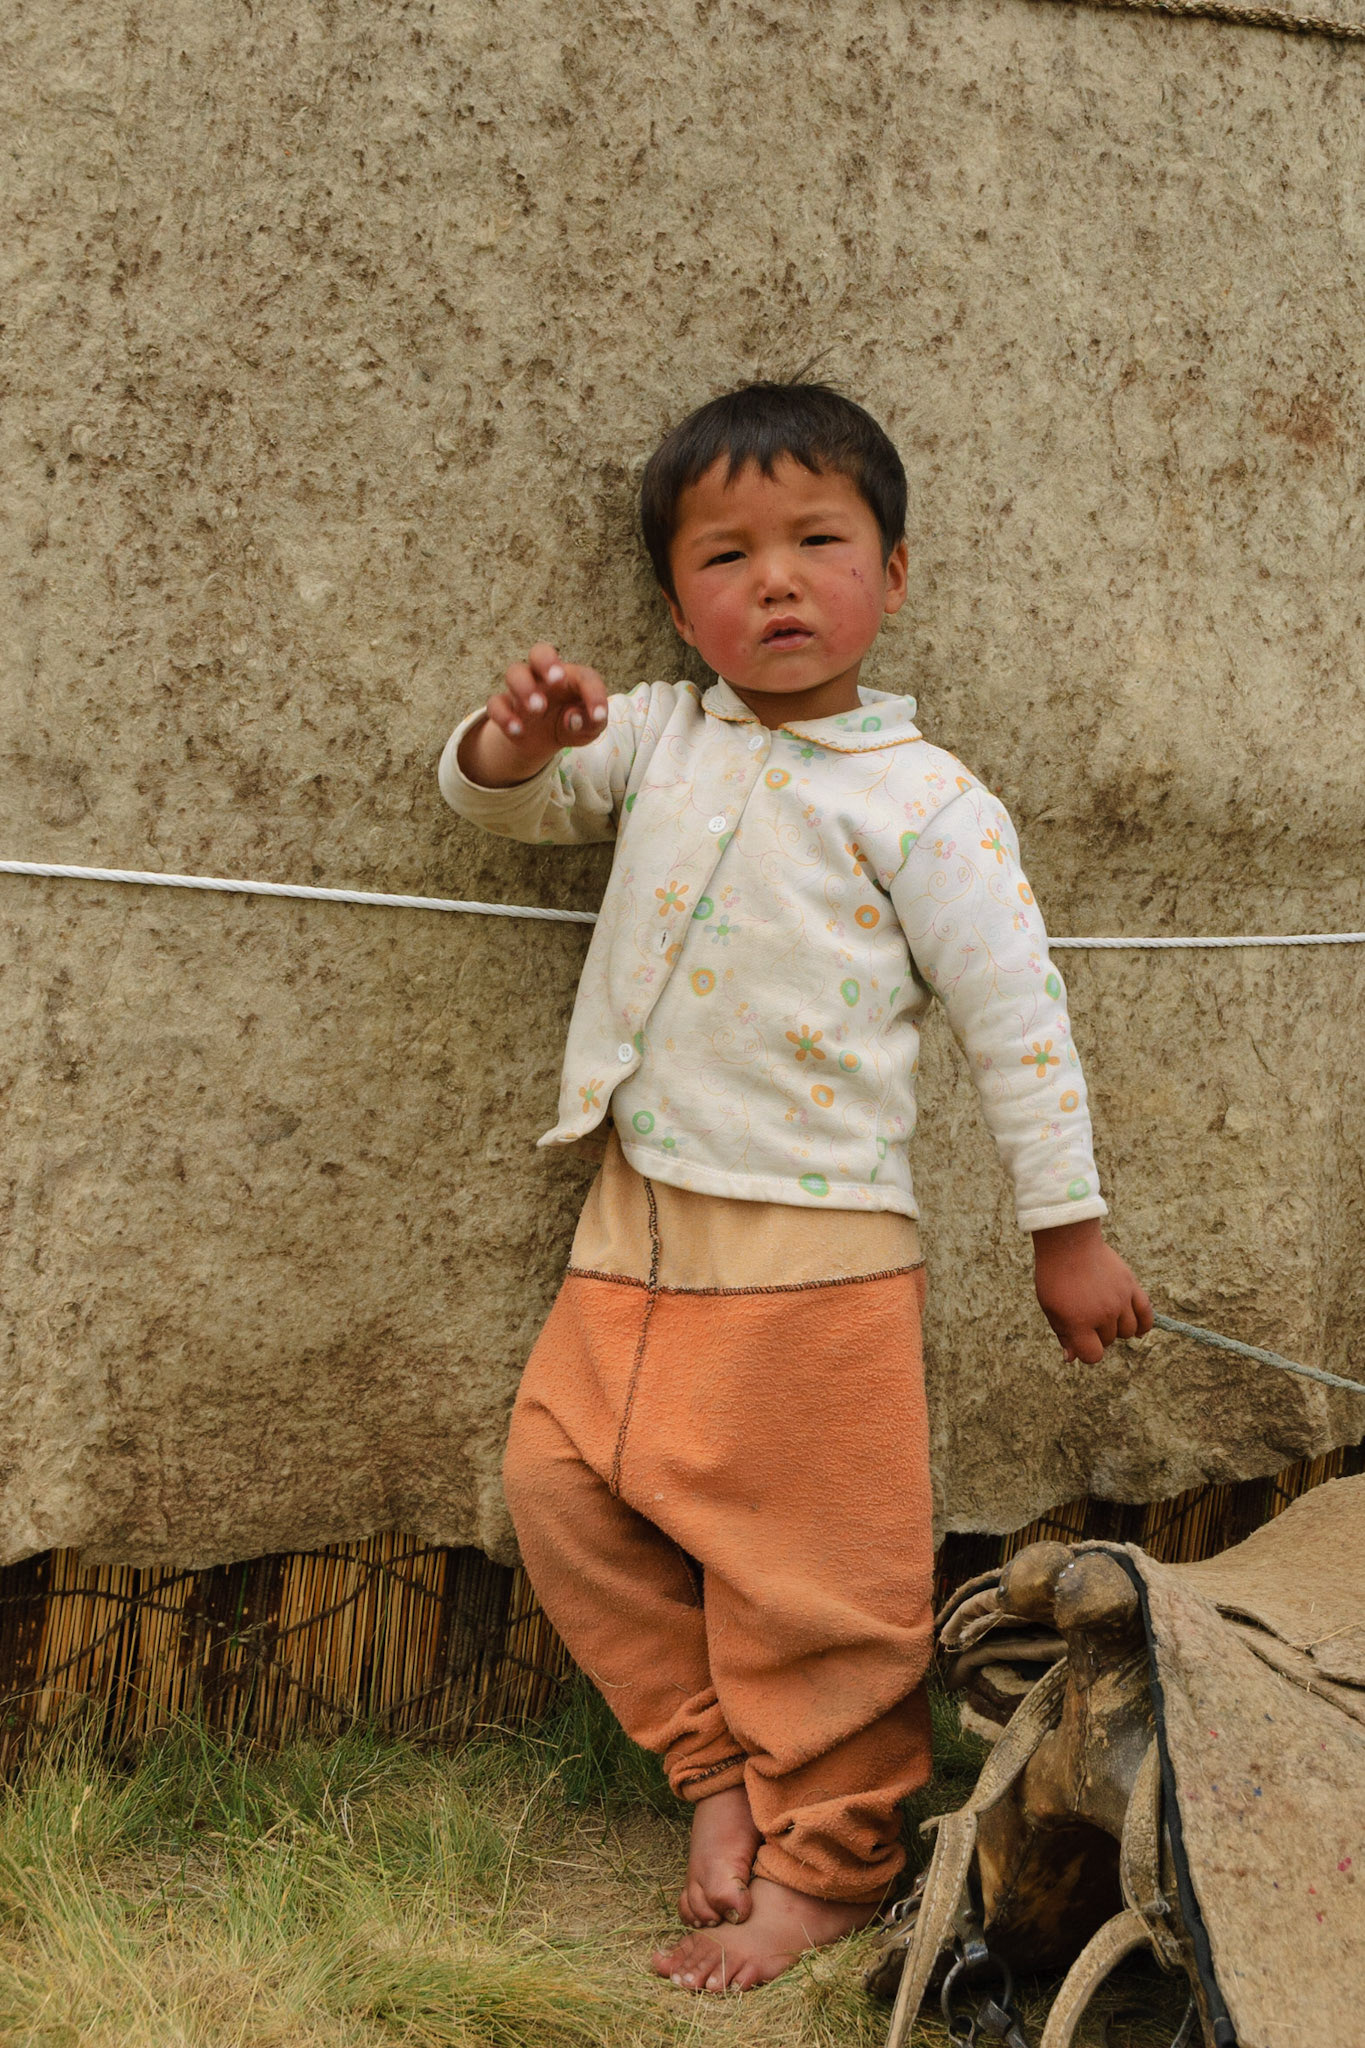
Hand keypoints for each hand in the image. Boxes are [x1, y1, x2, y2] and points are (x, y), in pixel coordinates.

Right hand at [457, 643, 607, 787]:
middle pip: (540, 652)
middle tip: (557, 680)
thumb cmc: (574, 724)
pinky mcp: (505, 706)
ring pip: (514, 672)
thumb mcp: (590, 729)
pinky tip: (518, 730)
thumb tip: (573, 719)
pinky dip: (504, 716)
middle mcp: (544, 676)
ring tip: (537, 708)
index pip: (584, 677)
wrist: (545, 739)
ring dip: (524, 688)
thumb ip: (591, 724)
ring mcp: (522, 689)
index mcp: (572, 677)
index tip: (598, 715)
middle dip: (547, 661)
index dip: (593, 694)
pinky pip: (496, 704)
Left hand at [1032, 1218, 1152, 1364]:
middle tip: (1086, 1317)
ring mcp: (1119, 1300)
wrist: (1069, 1243)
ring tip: (1105, 1316)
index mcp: (1079, 1322)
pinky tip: (1137, 1329)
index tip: (1080, 1341)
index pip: (1093, 1355)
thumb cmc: (1055, 1276)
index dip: (1086, 1352)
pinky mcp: (1131, 1286)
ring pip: (1128, 1330)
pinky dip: (1144, 1324)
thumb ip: (1063, 1334)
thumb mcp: (1050, 1307)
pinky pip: (1146, 1313)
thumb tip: (1070, 1358)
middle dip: (1097, 1335)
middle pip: (1108, 1340)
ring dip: (1117, 1329)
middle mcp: (1102, 1314)